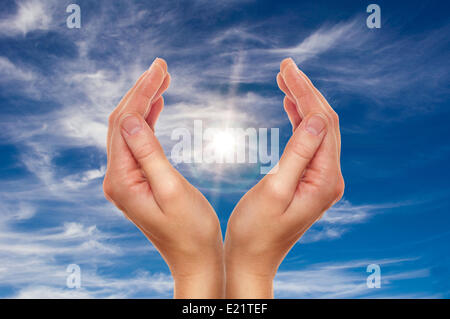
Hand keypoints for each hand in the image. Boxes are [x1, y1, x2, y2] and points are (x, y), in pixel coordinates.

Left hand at [103, 58, 223, 297]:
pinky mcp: (136, 180)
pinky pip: (137, 142)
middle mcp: (117, 178)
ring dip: (143, 103)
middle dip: (140, 91)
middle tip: (162, 66)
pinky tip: (156, 105)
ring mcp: (125, 179)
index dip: (141, 92)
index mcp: (122, 181)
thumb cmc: (191, 230)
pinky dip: (146, 120)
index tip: (161, 69)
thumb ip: (149, 155)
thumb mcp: (172, 191)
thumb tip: (129, 118)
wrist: (195, 258)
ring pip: (128, 130)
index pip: (124, 123)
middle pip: (121, 122)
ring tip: (162, 79)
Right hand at [224, 58, 343, 297]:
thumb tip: (318, 117)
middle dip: (306, 91)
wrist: (252, 258)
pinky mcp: (309, 180)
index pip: (322, 122)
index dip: (305, 92)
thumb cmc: (256, 230)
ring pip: (318, 129)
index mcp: (324, 179)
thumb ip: (298, 154)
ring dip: (303, 103)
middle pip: (325, 122)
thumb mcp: (274, 191)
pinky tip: (289, 105)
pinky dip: (300, 120)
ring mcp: (321, 179)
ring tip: (285, 79)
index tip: (286, 68)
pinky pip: (309, 142)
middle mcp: (329, 177)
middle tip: (285, 66)